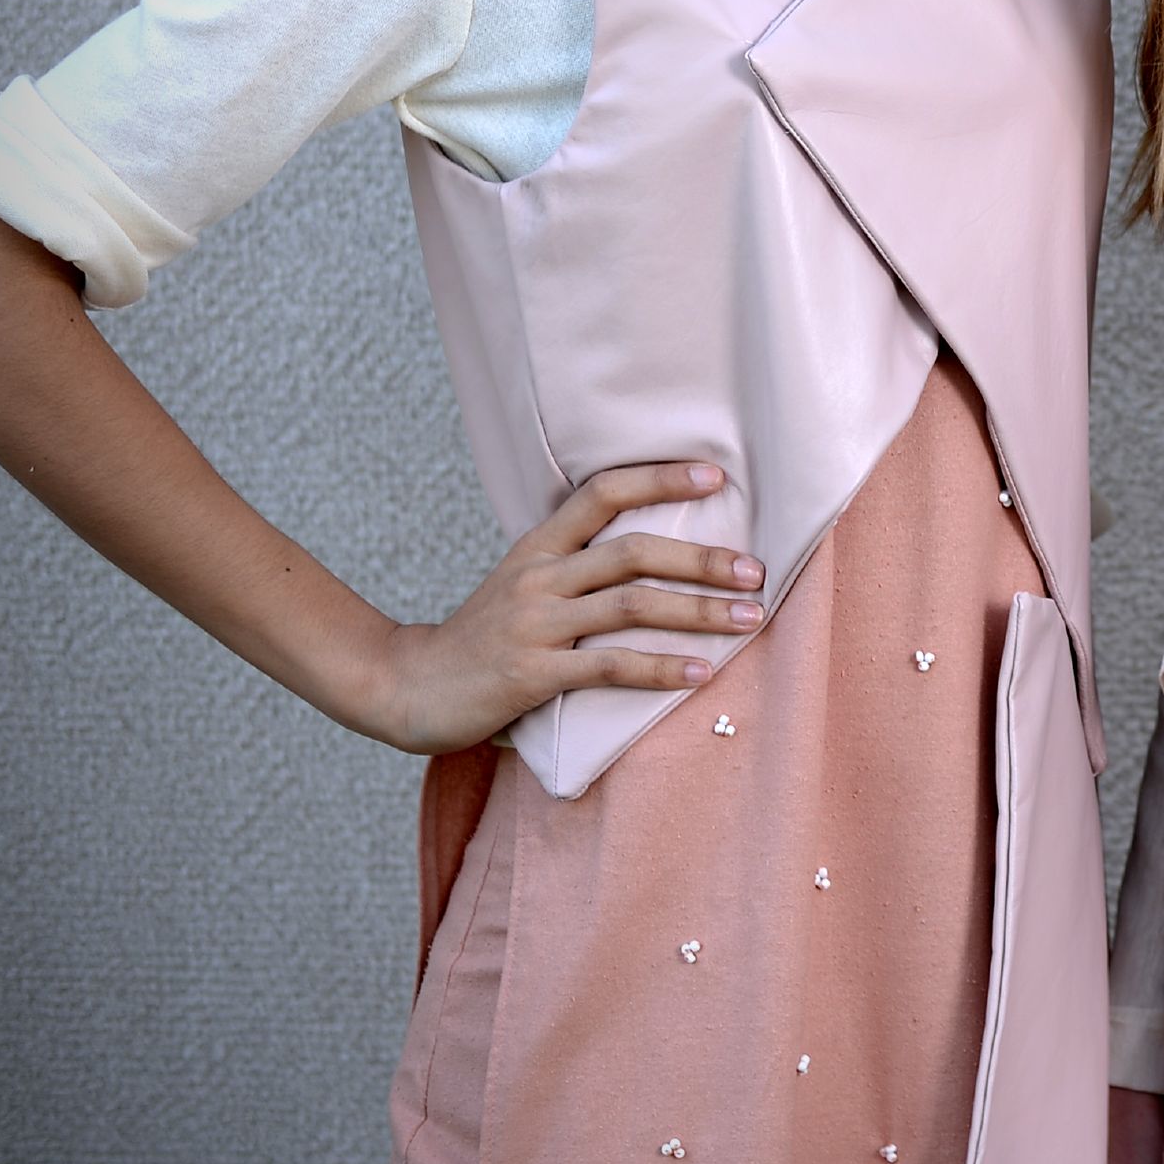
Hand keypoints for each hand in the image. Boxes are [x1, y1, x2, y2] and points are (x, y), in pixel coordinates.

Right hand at [346, 463, 764, 753]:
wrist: (408, 687)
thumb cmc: (483, 636)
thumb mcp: (523, 583)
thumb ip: (576, 564)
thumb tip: (657, 551)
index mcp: (538, 546)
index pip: (602, 493)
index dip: (659, 479)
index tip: (715, 476)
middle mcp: (538, 577)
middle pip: (633, 552)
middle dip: (701, 559)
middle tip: (755, 570)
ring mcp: (534, 625)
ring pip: (631, 606)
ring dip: (698, 612)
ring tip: (749, 618)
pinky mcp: (532, 674)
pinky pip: (609, 667)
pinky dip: (661, 668)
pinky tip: (701, 672)